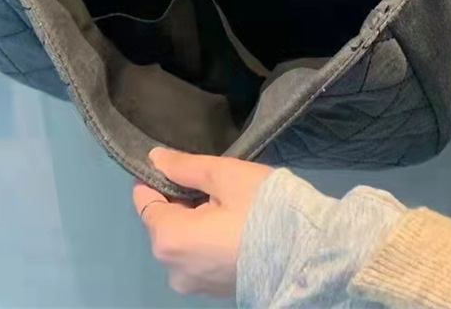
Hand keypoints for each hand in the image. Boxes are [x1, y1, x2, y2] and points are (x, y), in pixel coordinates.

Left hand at [133, 147, 273, 296]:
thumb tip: (155, 158)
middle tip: (212, 182)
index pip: (144, 202)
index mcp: (168, 240)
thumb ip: (184, 167)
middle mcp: (173, 269)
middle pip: (163, 223)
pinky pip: (198, 257)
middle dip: (180, 199)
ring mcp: (194, 285)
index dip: (155, 178)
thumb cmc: (261, 207)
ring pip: (182, 241)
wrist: (305, 253)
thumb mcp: (223, 175)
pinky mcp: (213, 291)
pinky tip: (233, 225)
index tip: (177, 163)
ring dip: (195, 219)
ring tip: (226, 202)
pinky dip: (207, 240)